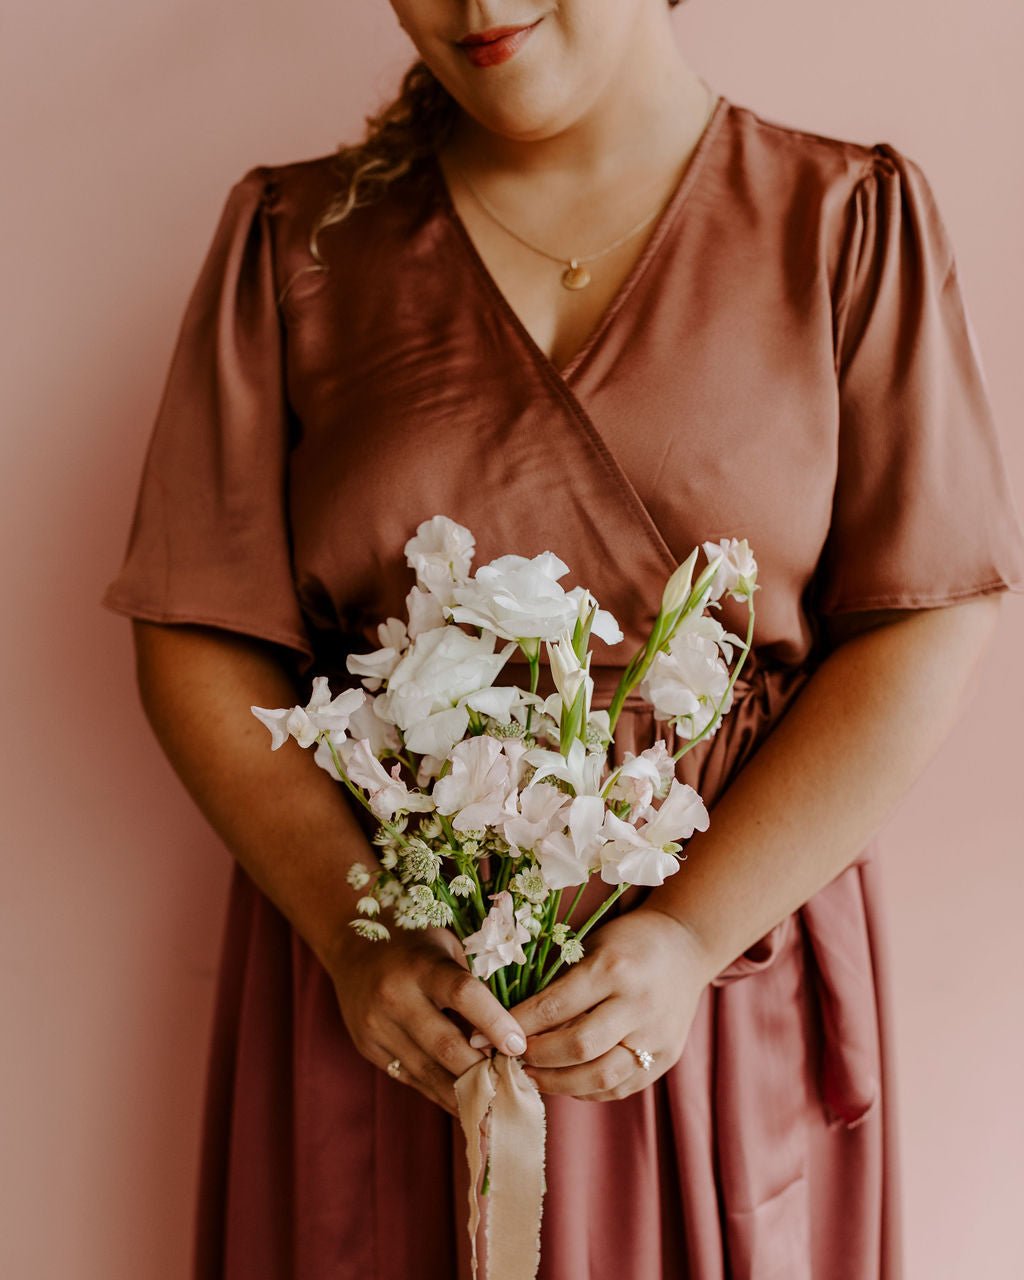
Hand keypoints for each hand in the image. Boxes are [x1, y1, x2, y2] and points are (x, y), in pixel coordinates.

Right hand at [329, 923, 526, 1116]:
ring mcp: (378, 1027)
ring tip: (497, 1110)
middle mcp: (395, 996)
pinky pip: (412, 1080)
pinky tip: (467, 1106)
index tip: (519, 1046)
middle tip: (517, 1087)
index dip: (494, 1022)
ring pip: (429, 1072)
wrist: (353, 947)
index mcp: (422, 964)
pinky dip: (442, 1095)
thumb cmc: (416, 944)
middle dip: (484, 1071)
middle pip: (446, 1045)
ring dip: (466, 1094)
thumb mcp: (449, 947)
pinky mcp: (369, 1049)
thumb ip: (476, 983)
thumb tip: (512, 1033)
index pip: (463, 994)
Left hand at [506, 906, 711, 1100]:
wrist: (686, 945)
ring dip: (556, 1082)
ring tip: (530, 1075)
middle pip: (577, 1047)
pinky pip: (619, 1088)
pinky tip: (564, 1081)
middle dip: (535, 1057)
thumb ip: (558, 982)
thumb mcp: (591, 946)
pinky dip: (586, 1090)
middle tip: (508, 1058)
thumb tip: (506, 1018)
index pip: (554, 1006)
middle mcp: (638, 1004)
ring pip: (599, 1077)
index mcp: (613, 968)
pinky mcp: (667, 1058)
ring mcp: (656, 1036)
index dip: (516, 1026)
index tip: (483, 1036)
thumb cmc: (626, 940)